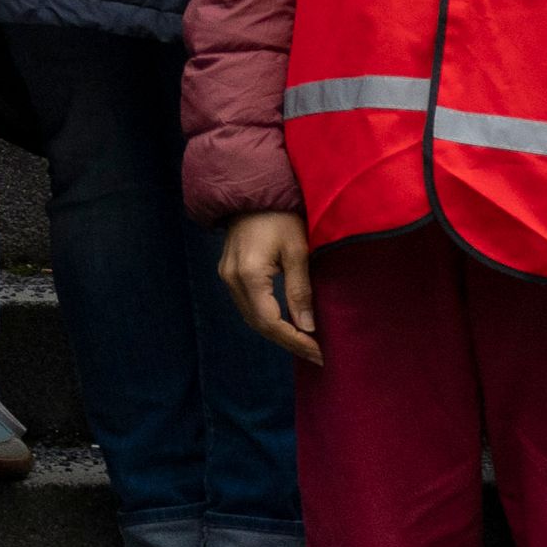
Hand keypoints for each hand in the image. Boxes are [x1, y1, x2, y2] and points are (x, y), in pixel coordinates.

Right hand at [220, 207, 320, 368]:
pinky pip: (248, 305)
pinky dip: (268, 319)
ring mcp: (227, 276)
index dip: (296, 340)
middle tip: (317, 354)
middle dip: (288, 342)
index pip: (271, 321)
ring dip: (278, 333)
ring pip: (251, 317)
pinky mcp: (229, 272)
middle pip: (258, 324)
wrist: (253, 192)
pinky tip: (287, 323)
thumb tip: (307, 326)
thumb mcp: (297, 251)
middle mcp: (232, 279)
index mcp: (249, 275)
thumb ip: (300, 290)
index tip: (320, 353)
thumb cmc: (280, 217)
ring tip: (306, 343)